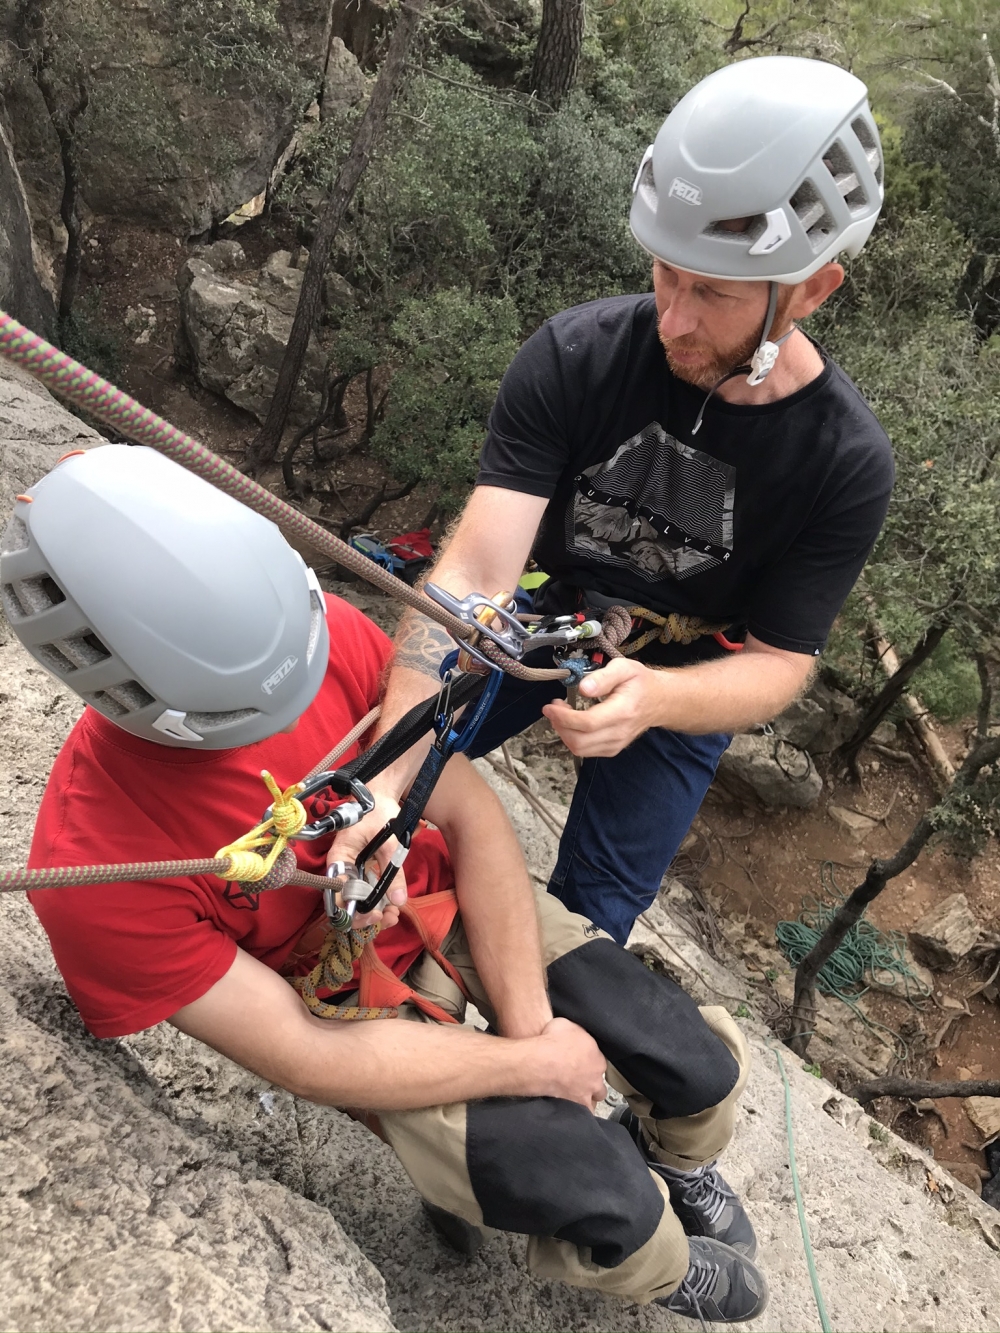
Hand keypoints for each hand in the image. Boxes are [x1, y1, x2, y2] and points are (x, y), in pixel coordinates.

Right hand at [327, 787, 407, 928]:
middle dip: (365, 917)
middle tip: (388, 918)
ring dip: (372, 912)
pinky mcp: (361, 870)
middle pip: (344, 904)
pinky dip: (377, 901)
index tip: (375, 915)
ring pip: (355, 900)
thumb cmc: (379, 813)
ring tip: (394, 915)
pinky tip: (393, 906)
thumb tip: (398, 901)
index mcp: (339, 860)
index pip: (337, 896)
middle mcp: (340, 869)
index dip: (353, 912)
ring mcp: (350, 871)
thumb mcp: (389, 842)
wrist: (380, 796)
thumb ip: (393, 872)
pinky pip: (364, 891)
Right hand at [530, 1017, 606, 1109]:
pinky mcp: (577, 1108)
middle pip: (600, 1085)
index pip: (599, 1063)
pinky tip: (571, 1111)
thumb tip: (573, 1035)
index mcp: (597, 1057)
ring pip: (594, 1101)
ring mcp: (587, 1094)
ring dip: (588, 1099)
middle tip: (579, 1082)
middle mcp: (596, 1078)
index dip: (589, 1064)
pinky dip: (579, 1114)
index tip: (579, 1064)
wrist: (541, 1063)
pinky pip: (583, 1115)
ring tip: (576, 1098)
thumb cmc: (552, 1041)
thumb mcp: (566, 1025)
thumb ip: (576, 1033)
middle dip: (592, 1084)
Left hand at [542, 658, 660, 757]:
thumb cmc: (640, 682)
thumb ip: (602, 677)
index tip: (550, 706)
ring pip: (579, 749)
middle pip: (579, 741)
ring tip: (561, 714)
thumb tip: (583, 688)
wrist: (659, 701)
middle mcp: (619, 732)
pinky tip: (572, 723)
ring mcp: (616, 744)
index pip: (587, 723)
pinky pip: (585, 751)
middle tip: (554, 707)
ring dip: (563, 732)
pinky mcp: (612, 749)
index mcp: (622, 711)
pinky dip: (572, 738)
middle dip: (559, 725)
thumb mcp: (624, 668)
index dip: (564, 717)